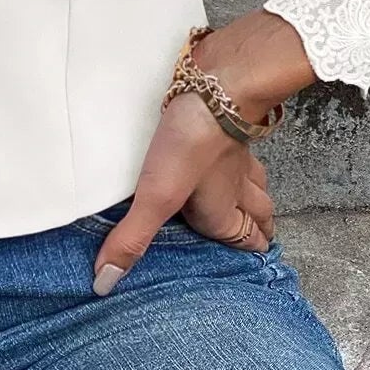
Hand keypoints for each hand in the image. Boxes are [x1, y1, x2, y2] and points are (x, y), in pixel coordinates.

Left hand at [91, 9, 315, 293]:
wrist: (218, 85)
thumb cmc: (192, 145)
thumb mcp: (156, 198)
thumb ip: (132, 238)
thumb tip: (106, 284)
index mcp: (224, 211)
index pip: (251, 240)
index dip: (250, 253)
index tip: (245, 265)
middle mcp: (237, 187)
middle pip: (262, 214)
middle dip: (259, 229)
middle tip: (254, 238)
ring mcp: (238, 155)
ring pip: (258, 183)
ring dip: (255, 197)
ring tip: (244, 204)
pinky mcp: (230, 125)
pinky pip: (243, 151)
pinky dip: (240, 162)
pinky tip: (228, 156)